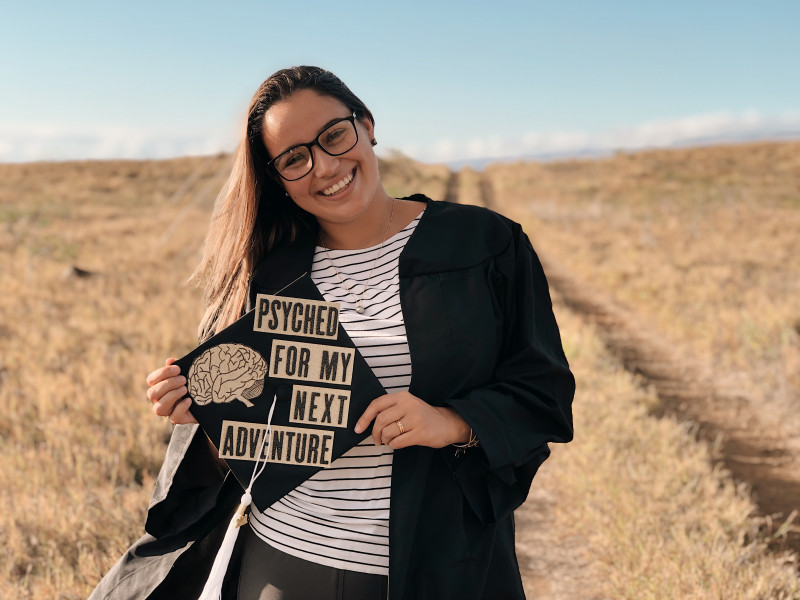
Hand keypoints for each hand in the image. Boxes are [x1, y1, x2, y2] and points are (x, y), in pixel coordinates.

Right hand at [146, 358, 196, 424]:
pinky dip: (181, 407)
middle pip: (152, 394)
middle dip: (168, 384)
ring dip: (171, 396)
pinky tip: (189, 400)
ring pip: (158, 409)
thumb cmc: (193, 384)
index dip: (162, 373)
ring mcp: (168, 411)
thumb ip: (177, 368)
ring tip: (185, 389)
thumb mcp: (187, 374)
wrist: (207, 400)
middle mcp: (160, 400)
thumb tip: (170, 360)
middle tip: (183, 379)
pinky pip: (174, 417)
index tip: (177, 368)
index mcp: (160, 386)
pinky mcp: (178, 419)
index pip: (151, 380)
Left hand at [354, 391, 470, 448]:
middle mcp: (409, 405)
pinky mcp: (421, 433)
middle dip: (374, 433)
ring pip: (388, 432)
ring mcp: (416, 419)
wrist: (448, 423)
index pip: (377, 404)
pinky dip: (394, 445)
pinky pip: (398, 442)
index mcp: (403, 396)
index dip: (364, 418)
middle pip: (380, 420)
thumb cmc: (423, 416)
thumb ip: (390, 410)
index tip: (358, 429)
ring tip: (390, 441)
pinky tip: (398, 443)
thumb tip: (366, 423)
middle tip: (376, 440)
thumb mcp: (407, 406)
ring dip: (385, 440)